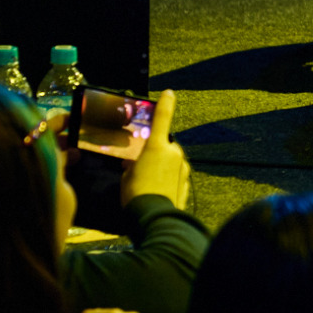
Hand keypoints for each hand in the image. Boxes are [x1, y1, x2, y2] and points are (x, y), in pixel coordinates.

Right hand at [122, 90, 189, 208]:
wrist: (154, 219)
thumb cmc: (135, 194)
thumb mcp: (126, 176)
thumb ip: (132, 165)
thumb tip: (134, 164)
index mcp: (157, 147)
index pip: (162, 118)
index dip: (166, 104)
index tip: (169, 93)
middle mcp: (174, 154)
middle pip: (165, 147)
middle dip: (156, 153)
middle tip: (141, 168)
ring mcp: (183, 169)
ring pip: (172, 162)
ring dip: (163, 168)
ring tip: (148, 185)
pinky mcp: (186, 184)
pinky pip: (176, 177)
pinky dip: (168, 181)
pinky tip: (158, 193)